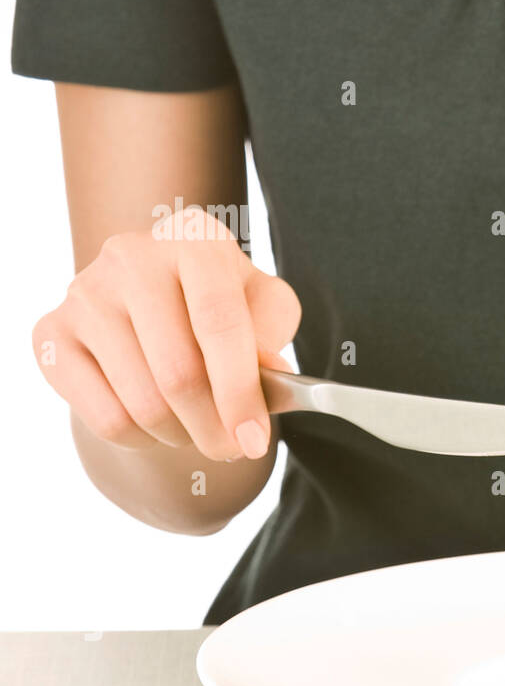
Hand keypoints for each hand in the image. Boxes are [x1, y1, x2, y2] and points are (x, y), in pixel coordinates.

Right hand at [32, 206, 300, 460]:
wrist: (153, 298)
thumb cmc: (221, 302)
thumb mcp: (264, 304)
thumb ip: (273, 331)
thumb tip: (268, 373)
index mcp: (192, 239)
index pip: (218, 323)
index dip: (240, 391)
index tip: (255, 440)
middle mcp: (131, 256)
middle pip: (177, 373)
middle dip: (214, 427)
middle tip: (232, 446)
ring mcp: (85, 294)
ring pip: (142, 403)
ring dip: (180, 434)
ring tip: (196, 427)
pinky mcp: (51, 333)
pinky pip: (104, 416)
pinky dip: (140, 438)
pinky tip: (155, 423)